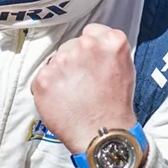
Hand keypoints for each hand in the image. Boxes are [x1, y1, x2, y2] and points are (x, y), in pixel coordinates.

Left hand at [29, 24, 137, 153]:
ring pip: (55, 61)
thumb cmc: (115, 106)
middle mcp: (86, 46)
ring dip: (60, 75)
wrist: (102, 135)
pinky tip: (62, 101)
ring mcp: (63, 60)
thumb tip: (93, 44)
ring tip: (74, 95)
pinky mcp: (44, 77)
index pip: (91, 32)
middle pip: (70, 46)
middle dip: (73, 62)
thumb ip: (108, 50)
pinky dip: (48, 90)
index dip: (89, 50)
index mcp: (110, 41)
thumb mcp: (126, 68)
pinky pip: (42, 78)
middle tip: (83, 84)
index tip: (90, 63)